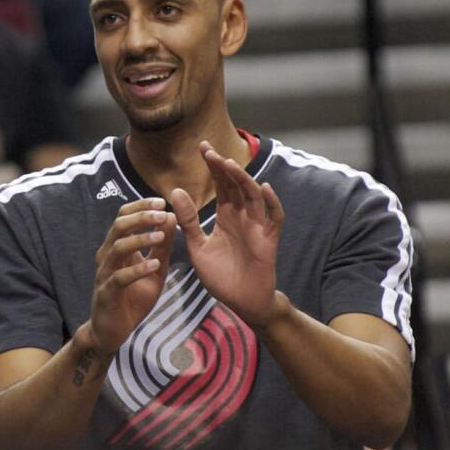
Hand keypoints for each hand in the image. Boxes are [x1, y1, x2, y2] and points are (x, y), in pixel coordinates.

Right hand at [89, 198, 176, 354]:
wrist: (112, 332)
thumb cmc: (133, 299)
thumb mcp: (155, 270)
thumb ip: (162, 247)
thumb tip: (171, 218)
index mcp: (117, 247)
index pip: (123, 217)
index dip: (140, 207)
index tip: (162, 201)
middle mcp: (107, 256)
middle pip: (119, 227)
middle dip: (141, 217)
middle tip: (163, 212)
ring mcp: (105, 274)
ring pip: (117, 248)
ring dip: (140, 239)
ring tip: (161, 235)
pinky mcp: (107, 293)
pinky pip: (120, 277)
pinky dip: (138, 269)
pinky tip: (154, 265)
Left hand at [169, 140, 283, 327]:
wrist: (240, 302)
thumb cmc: (221, 276)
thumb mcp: (197, 246)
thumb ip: (187, 221)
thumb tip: (174, 191)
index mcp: (226, 216)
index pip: (221, 185)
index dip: (213, 166)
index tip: (202, 147)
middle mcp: (243, 216)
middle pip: (235, 185)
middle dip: (223, 167)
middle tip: (209, 150)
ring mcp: (257, 226)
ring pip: (253, 196)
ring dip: (242, 179)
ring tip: (228, 164)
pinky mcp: (268, 240)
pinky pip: (274, 218)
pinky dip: (272, 203)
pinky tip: (264, 188)